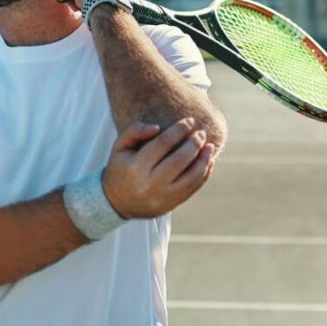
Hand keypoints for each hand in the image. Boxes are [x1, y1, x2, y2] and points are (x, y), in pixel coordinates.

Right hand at [102, 118, 216, 218]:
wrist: (117, 203)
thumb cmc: (120, 169)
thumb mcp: (119, 147)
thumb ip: (134, 131)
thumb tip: (157, 127)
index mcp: (135, 168)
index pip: (163, 144)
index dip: (179, 130)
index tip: (190, 120)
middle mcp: (149, 184)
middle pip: (179, 160)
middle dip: (194, 143)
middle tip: (202, 133)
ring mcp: (162, 197)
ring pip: (190, 177)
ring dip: (204, 160)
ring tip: (210, 146)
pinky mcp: (170, 205)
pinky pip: (192, 189)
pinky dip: (204, 174)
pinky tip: (209, 161)